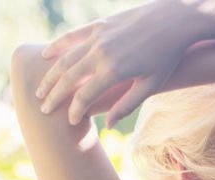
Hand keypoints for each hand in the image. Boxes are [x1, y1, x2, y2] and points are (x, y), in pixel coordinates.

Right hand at [34, 2, 192, 127]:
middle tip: (43, 109)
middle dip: (54, 95)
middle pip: (69, 77)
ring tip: (40, 89)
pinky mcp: (99, 24)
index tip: (70, 121)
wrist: (174, 19)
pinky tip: (46, 56)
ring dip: (50, 74)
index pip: (85, 95)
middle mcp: (101, 52)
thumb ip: (127, 105)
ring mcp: (98, 35)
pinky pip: (72, 36)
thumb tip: (109, 125)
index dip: (75, 110)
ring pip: (66, 57)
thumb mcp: (150, 85)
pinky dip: (57, 46)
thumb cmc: (166, 56)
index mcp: (114, 71)